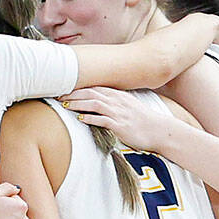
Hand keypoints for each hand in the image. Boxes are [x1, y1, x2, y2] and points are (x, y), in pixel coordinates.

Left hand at [61, 86, 176, 153]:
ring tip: (64, 105)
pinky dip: (91, 118)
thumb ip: (113, 102)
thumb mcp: (127, 106)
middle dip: (73, 94)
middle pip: (91, 93)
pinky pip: (103, 120)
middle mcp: (117, 102)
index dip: (78, 88)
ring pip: (95, 104)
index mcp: (118, 96)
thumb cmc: (142, 120)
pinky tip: (80, 118)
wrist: (160, 130)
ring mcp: (119, 113)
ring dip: (78, 104)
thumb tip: (97, 103)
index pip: (94, 88)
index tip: (64, 89)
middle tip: (58, 95)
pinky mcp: (120, 126)